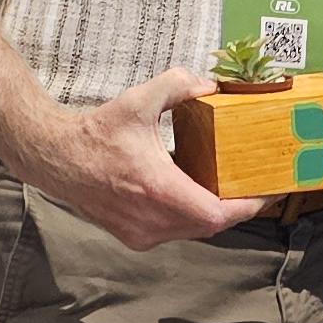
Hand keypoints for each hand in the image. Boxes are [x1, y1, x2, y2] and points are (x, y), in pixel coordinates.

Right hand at [19, 71, 261, 247]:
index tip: (266, 192)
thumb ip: (178, 86)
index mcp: (157, 189)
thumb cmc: (95, 135)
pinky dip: (191, 217)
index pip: (216, 214)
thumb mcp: (138, 101)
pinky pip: (176, 232)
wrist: (57, 160)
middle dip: (235, 207)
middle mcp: (151, 219)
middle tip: (254, 186)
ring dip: (213, 213)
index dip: (247, 206)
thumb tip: (210, 85)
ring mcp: (142, 233)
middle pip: (211, 225)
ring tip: (229, 189)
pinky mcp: (135, 238)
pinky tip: (196, 195)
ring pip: (194, 231)